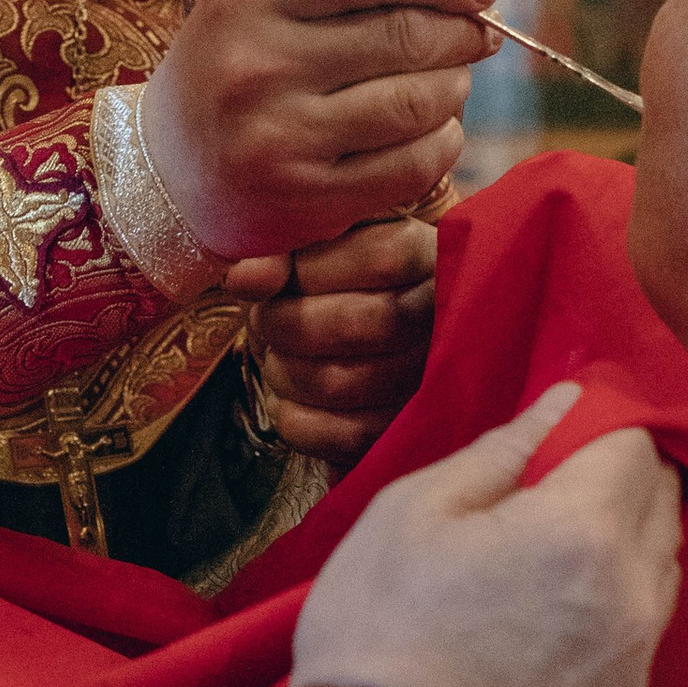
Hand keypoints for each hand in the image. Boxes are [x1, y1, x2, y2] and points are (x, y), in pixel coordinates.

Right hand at [142, 0, 495, 259]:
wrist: (164, 177)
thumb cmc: (236, 69)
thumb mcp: (275, 2)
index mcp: (245, 2)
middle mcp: (256, 69)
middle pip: (402, 35)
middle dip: (461, 32)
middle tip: (476, 34)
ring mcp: (279, 140)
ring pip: (416, 102)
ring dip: (455, 87)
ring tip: (451, 79)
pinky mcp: (305, 202)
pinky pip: (410, 165)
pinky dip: (442, 143)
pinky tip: (435, 131)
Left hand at [228, 218, 437, 467]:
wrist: (355, 337)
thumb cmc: (328, 285)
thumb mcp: (312, 250)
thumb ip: (280, 250)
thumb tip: (243, 278)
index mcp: (428, 257)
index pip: (381, 259)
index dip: (310, 272)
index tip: (273, 278)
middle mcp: (443, 320)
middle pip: (360, 325)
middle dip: (285, 324)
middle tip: (266, 321)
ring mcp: (430, 383)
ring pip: (339, 383)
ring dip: (283, 372)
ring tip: (278, 358)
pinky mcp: (403, 433)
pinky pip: (338, 436)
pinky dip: (293, 417)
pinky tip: (290, 398)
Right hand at [290, 381, 683, 686]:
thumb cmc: (381, 630)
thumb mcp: (412, 513)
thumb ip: (500, 452)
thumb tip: (560, 410)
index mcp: (583, 527)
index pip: (634, 440)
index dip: (601, 420)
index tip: (562, 425)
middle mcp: (634, 589)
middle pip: (661, 498)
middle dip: (619, 473)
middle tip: (554, 478)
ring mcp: (638, 657)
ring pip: (660, 564)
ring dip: (623, 537)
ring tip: (551, 544)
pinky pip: (641, 629)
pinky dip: (614, 603)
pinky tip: (554, 614)